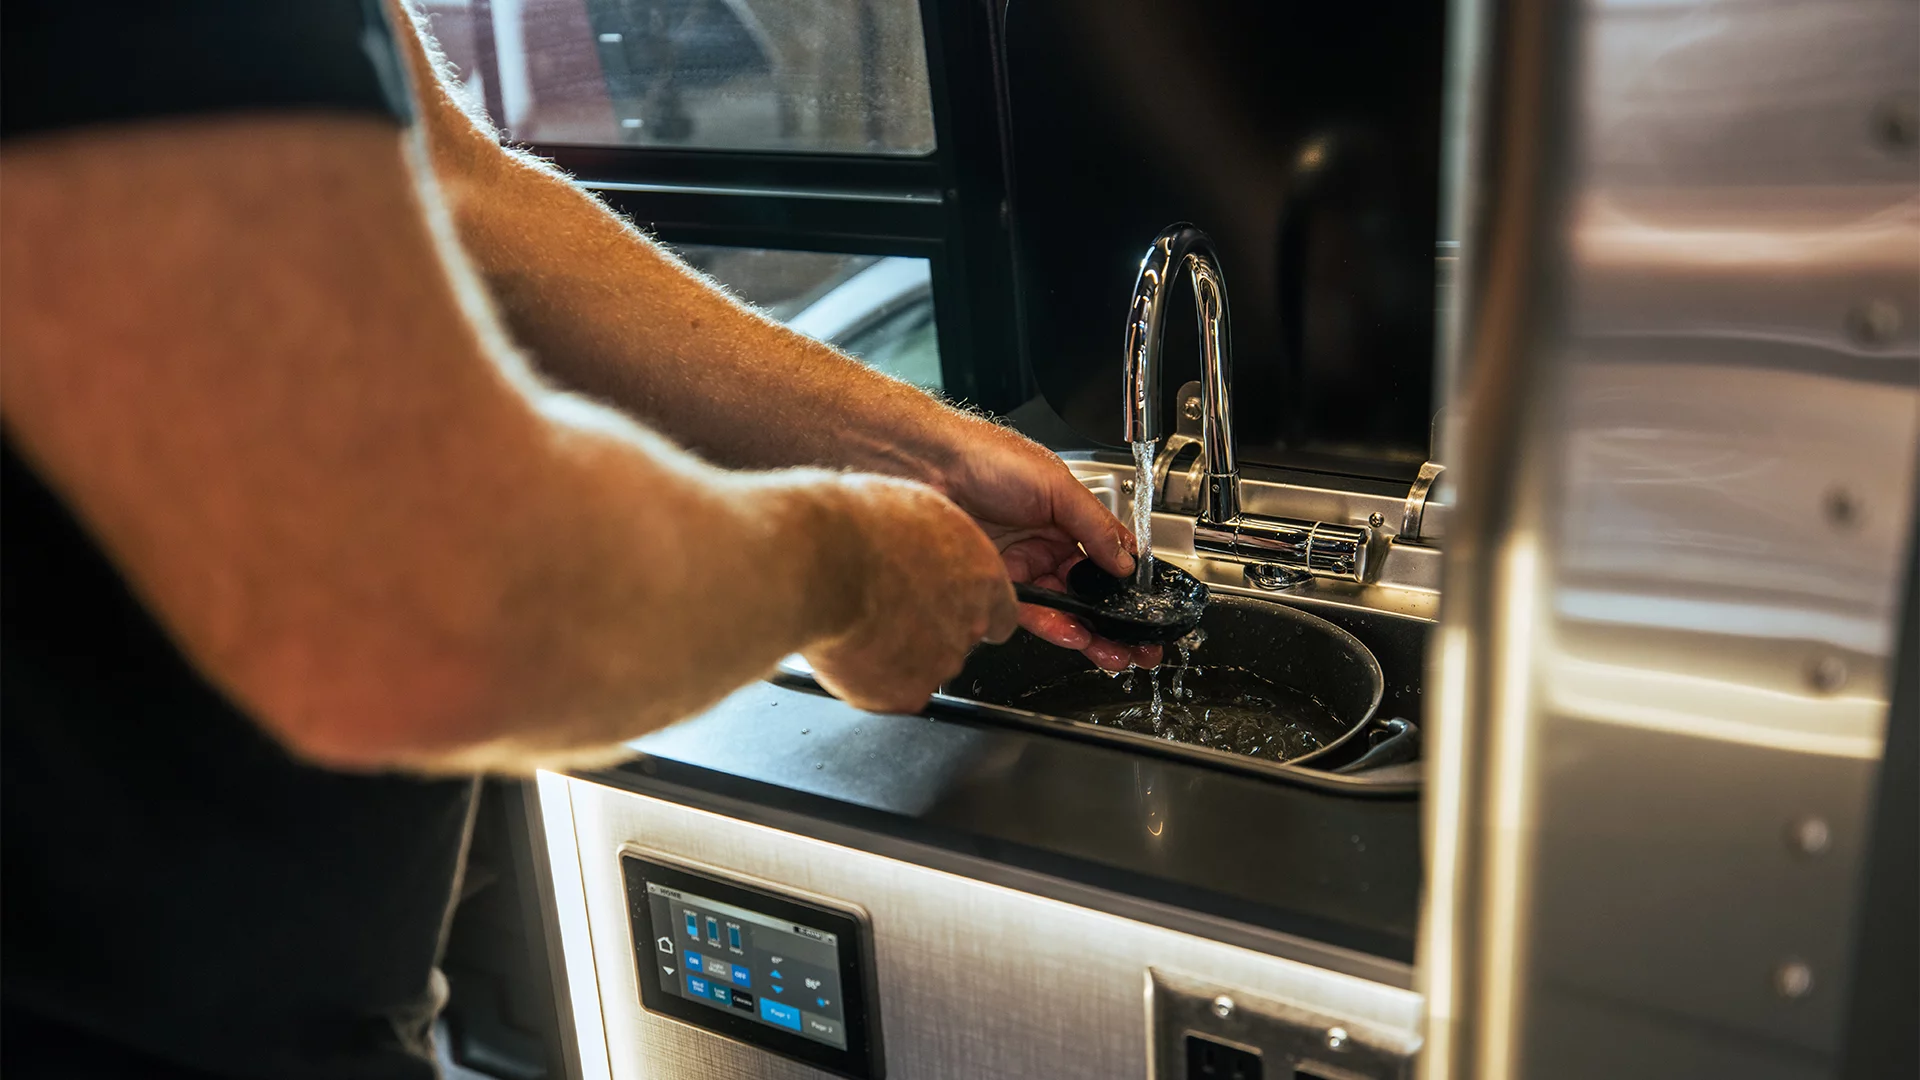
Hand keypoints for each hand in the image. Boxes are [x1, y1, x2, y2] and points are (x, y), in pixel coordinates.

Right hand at [803, 475, 1019, 713]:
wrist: (819, 561)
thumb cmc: (859, 527)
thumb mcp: (919, 512)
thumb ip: (939, 547)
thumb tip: (931, 552)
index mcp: (983, 578)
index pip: (1001, 615)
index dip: (969, 610)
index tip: (947, 606)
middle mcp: (968, 625)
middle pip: (958, 640)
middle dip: (928, 630)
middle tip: (890, 607)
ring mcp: (938, 663)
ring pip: (923, 667)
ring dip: (898, 651)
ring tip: (862, 619)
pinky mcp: (904, 693)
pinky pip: (889, 691)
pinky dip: (870, 676)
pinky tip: (850, 644)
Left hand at [937, 423, 1163, 671]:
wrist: (928, 465)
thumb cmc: (985, 456)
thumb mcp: (1055, 485)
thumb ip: (1094, 524)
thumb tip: (1125, 559)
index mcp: (1065, 516)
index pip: (1106, 556)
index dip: (1127, 585)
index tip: (1144, 608)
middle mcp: (1043, 542)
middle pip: (1087, 589)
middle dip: (1113, 619)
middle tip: (1137, 644)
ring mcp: (1020, 565)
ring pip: (1063, 607)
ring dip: (1089, 631)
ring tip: (1112, 650)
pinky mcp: (994, 583)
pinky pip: (1031, 612)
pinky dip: (1054, 627)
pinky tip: (1074, 634)